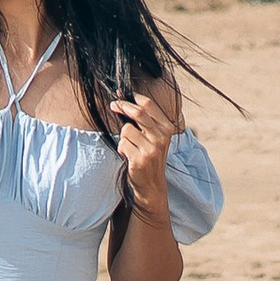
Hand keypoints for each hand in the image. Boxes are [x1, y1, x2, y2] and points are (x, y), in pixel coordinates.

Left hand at [113, 73, 180, 220]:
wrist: (152, 184)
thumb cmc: (148, 155)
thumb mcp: (153, 136)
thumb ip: (143, 119)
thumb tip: (121, 95)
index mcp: (167, 127)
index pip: (148, 104)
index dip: (131, 97)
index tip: (119, 95)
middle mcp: (162, 137)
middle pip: (138, 112)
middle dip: (121, 106)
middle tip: (112, 106)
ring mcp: (152, 148)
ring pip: (126, 129)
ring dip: (123, 137)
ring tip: (130, 147)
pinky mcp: (141, 159)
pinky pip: (122, 144)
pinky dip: (121, 149)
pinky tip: (129, 157)